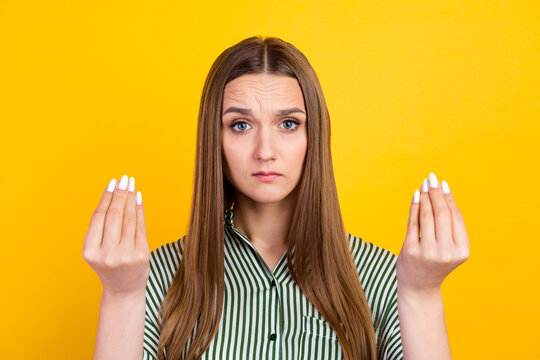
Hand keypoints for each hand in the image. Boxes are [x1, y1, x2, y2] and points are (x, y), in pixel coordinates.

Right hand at [83, 175, 149, 297]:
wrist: (123, 290)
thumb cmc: (110, 266)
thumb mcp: (98, 249)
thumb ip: (103, 226)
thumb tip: (115, 194)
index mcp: (90, 251)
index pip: (99, 217)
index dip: (106, 197)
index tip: (113, 183)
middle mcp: (107, 254)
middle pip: (114, 216)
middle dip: (120, 194)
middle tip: (125, 179)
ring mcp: (125, 255)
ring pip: (129, 219)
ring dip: (131, 199)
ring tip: (131, 185)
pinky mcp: (141, 255)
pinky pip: (141, 227)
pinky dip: (140, 210)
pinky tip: (138, 198)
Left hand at [396, 173, 469, 293]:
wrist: (419, 287)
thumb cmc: (435, 263)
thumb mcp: (448, 247)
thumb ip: (447, 225)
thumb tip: (441, 192)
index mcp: (462, 251)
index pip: (455, 217)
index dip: (449, 198)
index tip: (443, 183)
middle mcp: (446, 252)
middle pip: (441, 214)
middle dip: (436, 193)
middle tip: (431, 178)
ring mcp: (428, 252)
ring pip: (427, 216)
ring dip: (425, 197)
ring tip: (423, 185)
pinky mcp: (410, 251)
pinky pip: (413, 223)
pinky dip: (414, 207)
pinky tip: (416, 196)